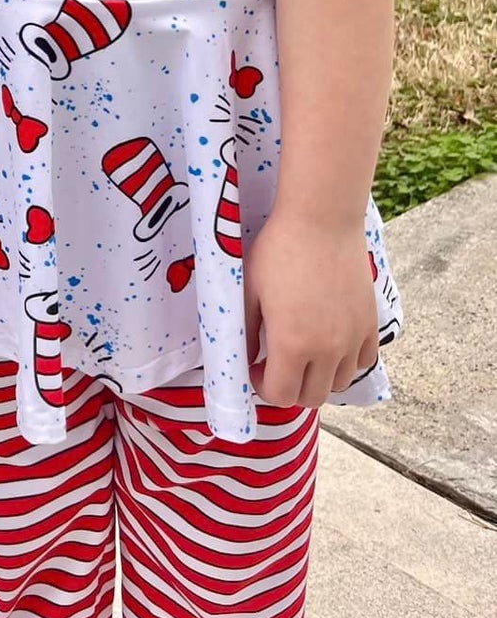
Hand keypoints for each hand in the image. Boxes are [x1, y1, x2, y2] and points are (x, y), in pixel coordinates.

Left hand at [243, 209, 380, 408]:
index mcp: (293, 344)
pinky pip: (363, 361)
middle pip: (312, 397)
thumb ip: (246, 332)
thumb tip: (248, 359)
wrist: (321, 220)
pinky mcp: (370, 324)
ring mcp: (353, 338)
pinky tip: (330, 341)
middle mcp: (328, 350)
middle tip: (276, 362)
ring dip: (319, 378)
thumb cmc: (278, 251)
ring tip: (304, 352)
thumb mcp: (250, 291)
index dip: (263, 387)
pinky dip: (346, 362)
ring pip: (340, 384)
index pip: (281, 395)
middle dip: (290, 387)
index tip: (256, 365)